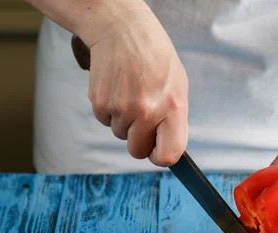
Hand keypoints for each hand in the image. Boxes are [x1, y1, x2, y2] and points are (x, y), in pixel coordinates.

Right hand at [87, 9, 188, 165]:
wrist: (123, 30)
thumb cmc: (155, 56)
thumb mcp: (178, 86)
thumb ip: (174, 118)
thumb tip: (167, 146)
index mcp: (172, 107)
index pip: (168, 154)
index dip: (160, 157)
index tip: (157, 152)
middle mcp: (146, 111)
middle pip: (137, 150)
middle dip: (139, 141)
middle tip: (142, 120)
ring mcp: (121, 108)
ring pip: (120, 134)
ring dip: (124, 121)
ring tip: (131, 94)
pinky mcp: (99, 102)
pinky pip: (105, 121)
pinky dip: (110, 111)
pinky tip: (118, 90)